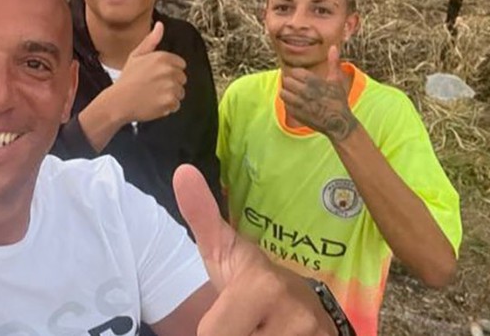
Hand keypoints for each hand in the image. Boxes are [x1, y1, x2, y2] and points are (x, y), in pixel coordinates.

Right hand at [109, 22, 186, 121]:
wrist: (118, 101)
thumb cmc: (127, 79)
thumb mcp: (136, 55)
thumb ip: (151, 40)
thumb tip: (160, 25)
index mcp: (162, 57)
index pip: (181, 64)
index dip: (169, 71)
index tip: (157, 76)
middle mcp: (168, 71)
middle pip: (182, 79)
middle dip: (171, 83)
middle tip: (154, 86)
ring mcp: (170, 87)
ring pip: (180, 92)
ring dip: (170, 95)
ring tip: (153, 95)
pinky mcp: (169, 102)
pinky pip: (176, 105)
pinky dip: (167, 107)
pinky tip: (154, 104)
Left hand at [174, 164, 336, 335]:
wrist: (308, 303)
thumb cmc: (253, 278)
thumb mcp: (225, 250)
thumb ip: (202, 217)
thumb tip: (182, 171)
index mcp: (262, 288)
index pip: (212, 335)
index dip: (213, 330)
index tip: (227, 315)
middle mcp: (295, 318)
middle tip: (245, 322)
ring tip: (261, 328)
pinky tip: (273, 334)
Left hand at [279, 46, 356, 141]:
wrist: (338, 122)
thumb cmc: (338, 100)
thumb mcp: (336, 80)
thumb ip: (333, 63)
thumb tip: (334, 47)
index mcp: (314, 81)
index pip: (295, 72)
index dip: (296, 74)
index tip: (300, 77)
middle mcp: (305, 92)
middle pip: (287, 81)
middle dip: (290, 82)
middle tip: (295, 85)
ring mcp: (300, 104)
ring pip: (283, 93)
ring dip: (286, 92)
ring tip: (293, 93)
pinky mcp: (296, 114)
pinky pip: (285, 104)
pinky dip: (288, 103)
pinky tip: (295, 103)